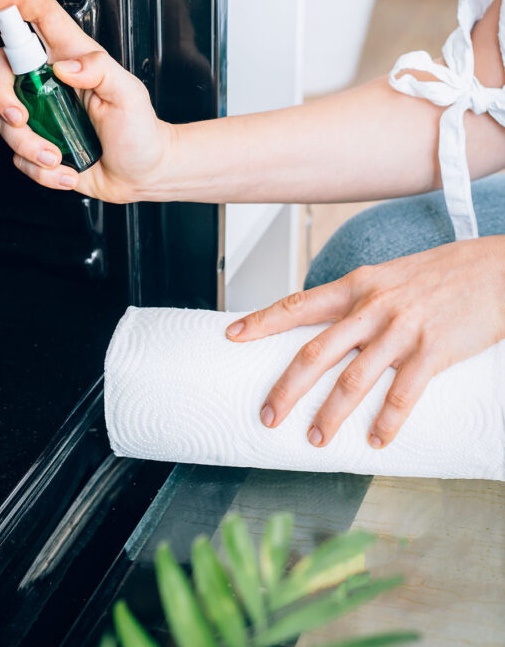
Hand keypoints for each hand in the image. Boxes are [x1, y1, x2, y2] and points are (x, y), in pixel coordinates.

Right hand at [0, 0, 172, 201]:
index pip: (40, 15)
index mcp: (72, 56)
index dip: (13, 2)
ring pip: (3, 117)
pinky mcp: (37, 143)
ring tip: (57, 157)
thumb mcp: (129, 94)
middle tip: (20, 119)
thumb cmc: (140, 130)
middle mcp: (50, 80)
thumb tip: (64, 66)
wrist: (143, 173)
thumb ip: (100, 70)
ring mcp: (40, 112)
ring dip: (26, 145)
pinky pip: (17, 155)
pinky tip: (65, 170)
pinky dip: (38, 169)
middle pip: (1, 66)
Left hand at [226, 236, 504, 447]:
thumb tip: (329, 331)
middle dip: (286, 388)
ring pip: (353, 380)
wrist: (494, 268)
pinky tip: (377, 440)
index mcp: (357, 285)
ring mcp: (402, 330)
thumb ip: (359, 303)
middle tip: (267, 416)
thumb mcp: (389, 277)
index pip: (297, 305)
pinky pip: (403, 394)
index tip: (232, 336)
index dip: (261, 321)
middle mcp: (372, 307)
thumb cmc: (441, 274)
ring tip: (316, 439)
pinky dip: (387, 422)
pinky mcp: (433, 351)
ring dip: (330, 415)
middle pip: (314, 352)